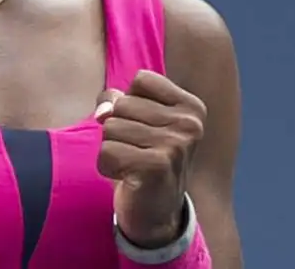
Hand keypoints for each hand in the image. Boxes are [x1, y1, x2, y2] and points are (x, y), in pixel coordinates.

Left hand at [94, 70, 206, 247]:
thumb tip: (103, 111)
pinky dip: (107, 167)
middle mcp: (189, 124)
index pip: (141, 80)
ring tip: (133, 164)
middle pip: (122, 104)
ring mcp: (176, 145)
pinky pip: (106, 152)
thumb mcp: (136, 120)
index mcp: (191, 107)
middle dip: (119, 129)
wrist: (158, 214)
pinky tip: (128, 178)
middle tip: (138, 152)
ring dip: (112, 149)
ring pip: (111, 127)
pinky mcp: (156, 166)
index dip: (130, 103)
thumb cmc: (144, 159)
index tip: (145, 128)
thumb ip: (116, 100)